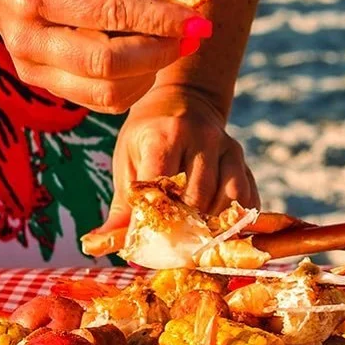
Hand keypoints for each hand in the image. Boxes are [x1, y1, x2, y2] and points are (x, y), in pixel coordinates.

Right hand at [0, 0, 209, 113]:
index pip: (111, 14)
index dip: (161, 21)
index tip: (199, 21)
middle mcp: (31, 37)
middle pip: (109, 63)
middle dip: (161, 52)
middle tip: (190, 35)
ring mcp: (33, 67)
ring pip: (108, 92)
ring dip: (151, 72)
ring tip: (167, 44)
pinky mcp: (42, 84)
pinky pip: (102, 100)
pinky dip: (134, 84)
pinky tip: (144, 59)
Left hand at [96, 83, 257, 234]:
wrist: (185, 98)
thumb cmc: (149, 134)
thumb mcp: (128, 160)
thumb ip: (120, 206)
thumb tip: (96, 245)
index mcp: (166, 134)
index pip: (161, 183)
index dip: (154, 216)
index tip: (145, 237)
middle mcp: (203, 137)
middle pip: (199, 196)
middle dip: (185, 225)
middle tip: (171, 243)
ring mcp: (228, 146)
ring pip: (229, 197)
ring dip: (213, 222)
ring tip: (196, 235)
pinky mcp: (243, 158)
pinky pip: (248, 195)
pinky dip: (237, 217)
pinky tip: (220, 226)